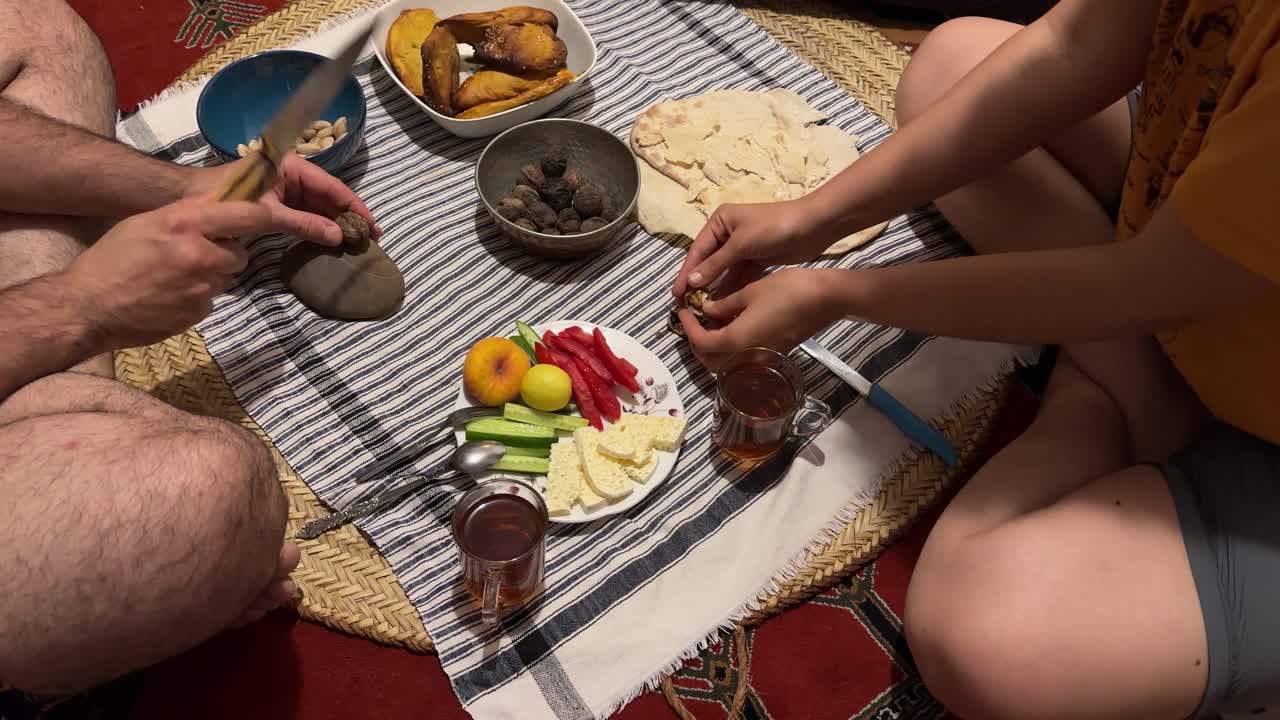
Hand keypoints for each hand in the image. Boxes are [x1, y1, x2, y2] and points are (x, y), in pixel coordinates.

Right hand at [64, 198, 273, 348]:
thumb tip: (223, 203)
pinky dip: (196, 298)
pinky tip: (168, 296)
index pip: (245, 215)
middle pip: (240, 253)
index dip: (265, 216)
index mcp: (184, 224)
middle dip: (225, 254)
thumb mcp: (146, 223)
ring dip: (210, 276)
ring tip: (174, 277)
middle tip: (194, 255)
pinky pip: (211, 300)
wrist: (88, 307)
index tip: (275, 216)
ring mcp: (201, 286)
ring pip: (226, 278)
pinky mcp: (199, 312)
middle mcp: (198, 253)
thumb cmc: (112, 259)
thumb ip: (188, 215)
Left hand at [185, 153, 378, 246]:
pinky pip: (305, 215)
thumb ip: (303, 224)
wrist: (188, 202)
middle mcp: (291, 174)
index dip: (354, 206)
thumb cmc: (225, 198)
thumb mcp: (266, 212)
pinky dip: (318, 228)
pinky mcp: (277, 203)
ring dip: (335, 224)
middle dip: (348, 217)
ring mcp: (284, 189)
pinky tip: (332, 241)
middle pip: (329, 197)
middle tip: (370, 239)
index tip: (373, 225)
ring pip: (318, 207)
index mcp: (291, 166)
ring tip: (356, 243)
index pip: (332, 186)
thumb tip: (338, 237)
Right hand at [672, 197, 829, 300]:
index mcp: (720, 222)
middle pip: (708, 262)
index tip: (676, 294)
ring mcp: (742, 248)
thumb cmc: (774, 228)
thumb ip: (716, 263)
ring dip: (714, 289)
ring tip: (702, 310)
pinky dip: (731, 289)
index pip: (698, 250)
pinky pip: (738, 277)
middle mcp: (728, 234)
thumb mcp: (741, 244)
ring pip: (723, 272)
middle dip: (698, 283)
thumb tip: (692, 282)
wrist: (813, 227)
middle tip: (685, 305)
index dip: (686, 273)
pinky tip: (722, 306)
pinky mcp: (756, 260)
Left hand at [680, 268, 844, 370]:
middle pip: (711, 362)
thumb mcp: (749, 292)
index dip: (688, 328)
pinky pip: (743, 359)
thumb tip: (707, 310)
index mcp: (736, 341)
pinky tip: (730, 326)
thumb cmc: (787, 291)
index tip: (683, 311)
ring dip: (713, 348)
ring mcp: (762, 359)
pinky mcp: (773, 355)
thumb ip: (724, 305)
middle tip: (692, 322)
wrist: (825, 300)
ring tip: (709, 323)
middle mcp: (747, 358)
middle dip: (697, 344)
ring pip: (726, 364)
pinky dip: (730, 348)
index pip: (701, 343)